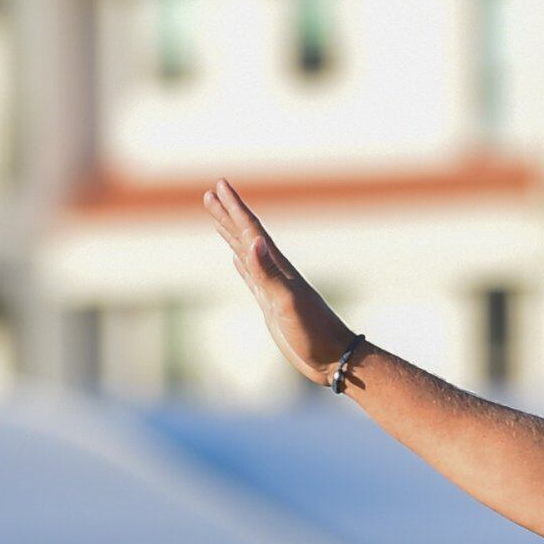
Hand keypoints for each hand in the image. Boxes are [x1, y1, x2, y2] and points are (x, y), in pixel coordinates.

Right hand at [203, 180, 352, 383]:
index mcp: (278, 268)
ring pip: (246, 252)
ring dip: (231, 234)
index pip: (251, 230)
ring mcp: (272, 288)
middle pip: (245, 235)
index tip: (219, 185)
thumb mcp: (288, 302)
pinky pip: (251, 276)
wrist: (332, 358)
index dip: (234, 207)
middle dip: (228, 214)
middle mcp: (275, 272)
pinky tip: (237, 258)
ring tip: (217, 218)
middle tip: (211, 192)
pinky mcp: (271, 305)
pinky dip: (242, 264)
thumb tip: (253, 241)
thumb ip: (269, 273)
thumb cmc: (313, 333)